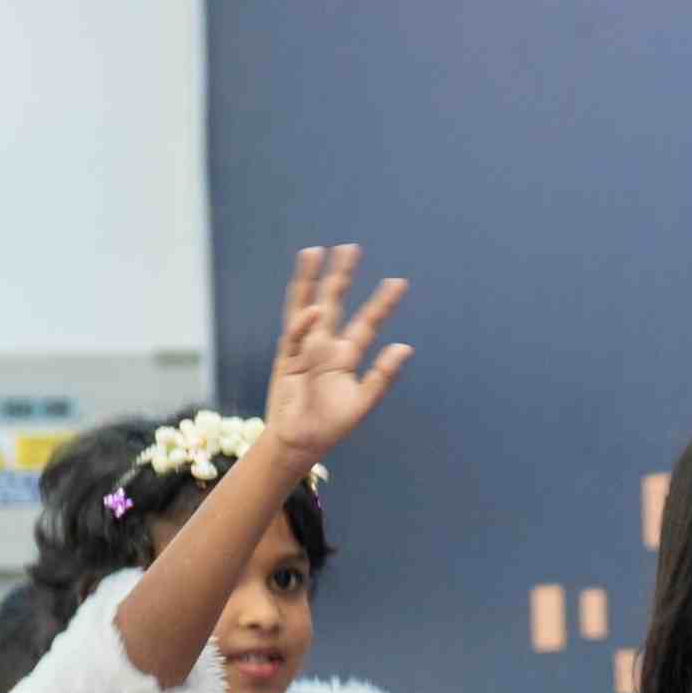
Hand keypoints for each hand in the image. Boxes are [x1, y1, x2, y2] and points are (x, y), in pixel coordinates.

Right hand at [261, 244, 413, 460]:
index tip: (398, 282)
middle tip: (350, 248)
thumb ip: (382, 375)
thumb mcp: (362, 402)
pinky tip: (314, 309)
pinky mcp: (287, 357)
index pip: (367, 322)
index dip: (381, 303)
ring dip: (310, 281)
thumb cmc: (330, 426)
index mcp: (346, 355)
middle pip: (334, 302)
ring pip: (307, 306)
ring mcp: (305, 348)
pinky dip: (304, 323)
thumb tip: (405, 347)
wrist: (299, 443)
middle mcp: (325, 345)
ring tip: (314, 252)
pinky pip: (295, 335)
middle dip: (341, 276)